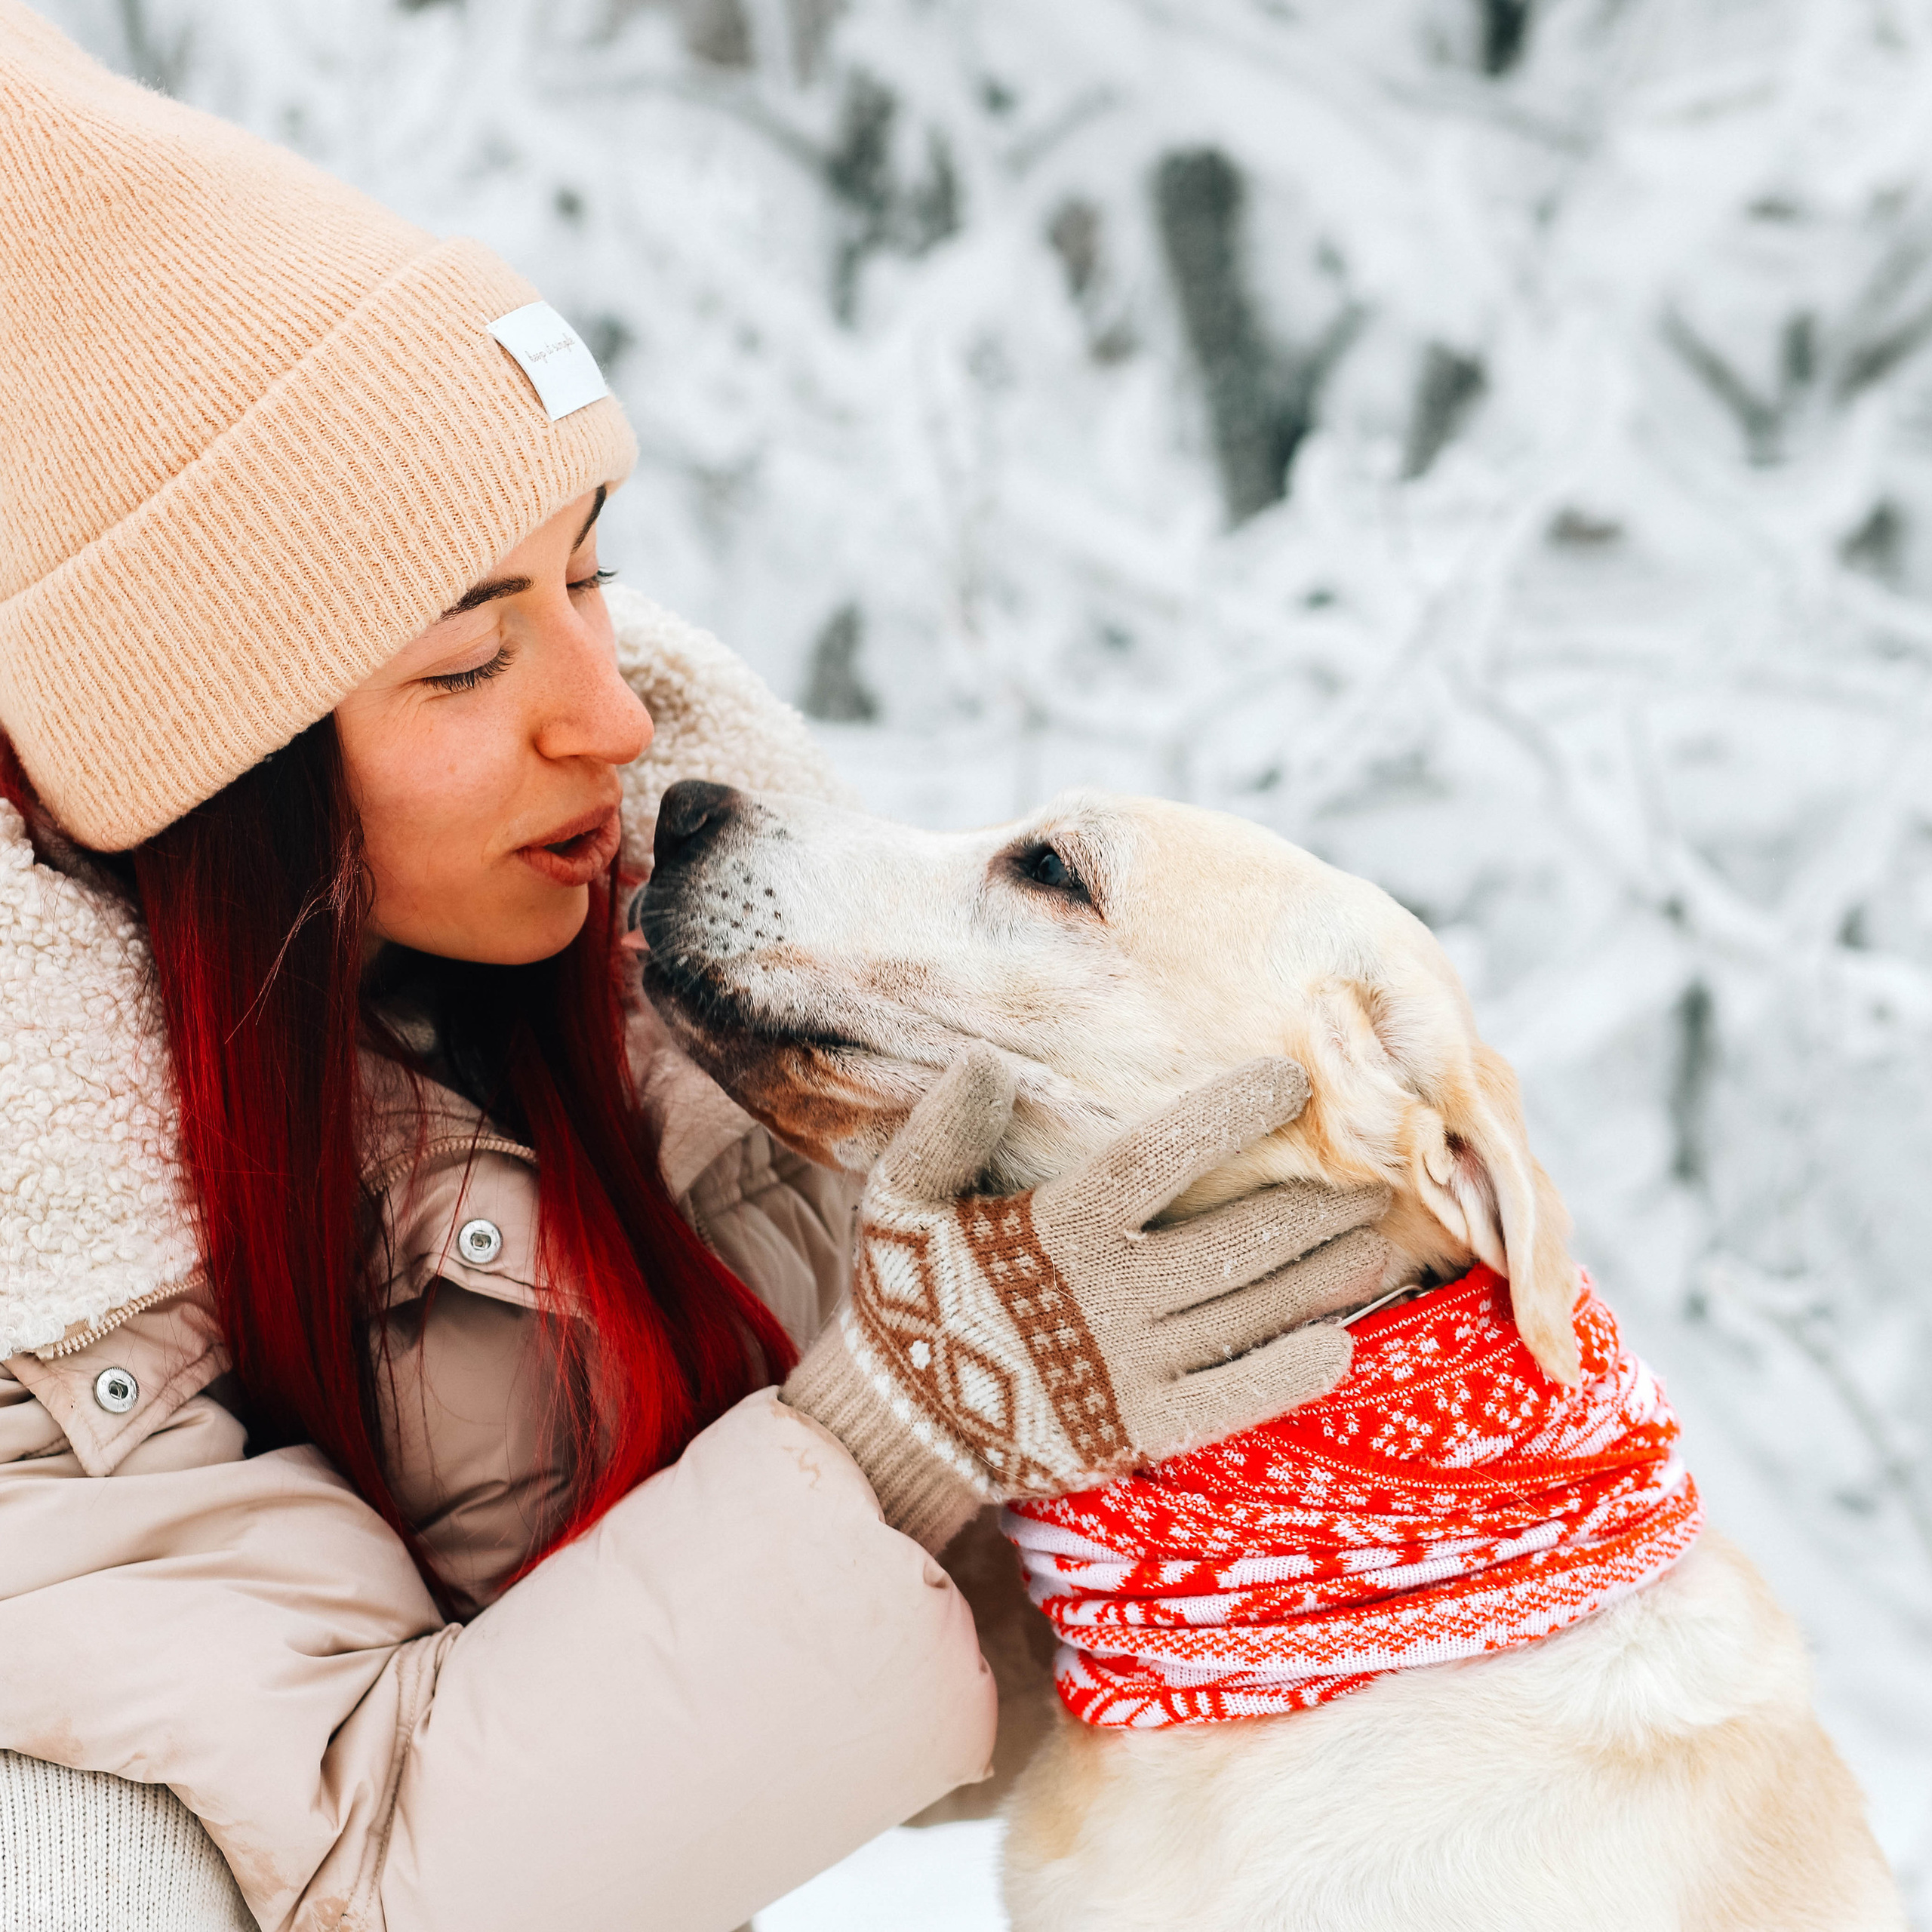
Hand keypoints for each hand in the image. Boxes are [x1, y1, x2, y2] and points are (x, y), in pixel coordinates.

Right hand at [783, 1048, 1389, 1547]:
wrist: (899, 1424)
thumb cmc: (908, 1295)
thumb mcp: (903, 1201)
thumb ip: (945, 1131)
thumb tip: (987, 1058)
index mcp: (1059, 1228)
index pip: (1159, 1157)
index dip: (1229, 1116)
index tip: (1292, 1081)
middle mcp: (1109, 1295)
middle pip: (1235, 1241)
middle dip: (1312, 1208)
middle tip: (1375, 1180)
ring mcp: (1131, 1367)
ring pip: (1247, 1313)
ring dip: (1320, 1280)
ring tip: (1378, 1248)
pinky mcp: (1140, 1429)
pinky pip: (1230, 1399)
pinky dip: (1286, 1374)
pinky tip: (1342, 1346)